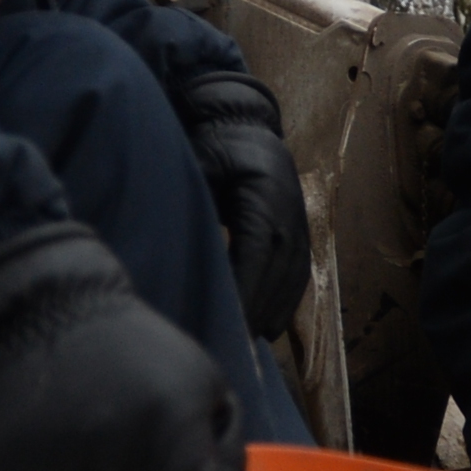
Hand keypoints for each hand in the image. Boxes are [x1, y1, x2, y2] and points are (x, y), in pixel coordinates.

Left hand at [173, 66, 310, 337]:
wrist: (247, 126)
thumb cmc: (215, 145)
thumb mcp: (200, 162)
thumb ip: (191, 193)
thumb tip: (170, 228)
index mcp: (266, 196)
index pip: (257, 252)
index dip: (246, 289)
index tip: (230, 319)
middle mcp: (291, 214)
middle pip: (278, 273)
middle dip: (256, 310)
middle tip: (232, 344)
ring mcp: (301, 226)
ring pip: (293, 280)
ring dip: (272, 312)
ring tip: (248, 343)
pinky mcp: (301, 236)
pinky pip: (299, 278)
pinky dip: (284, 304)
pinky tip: (266, 327)